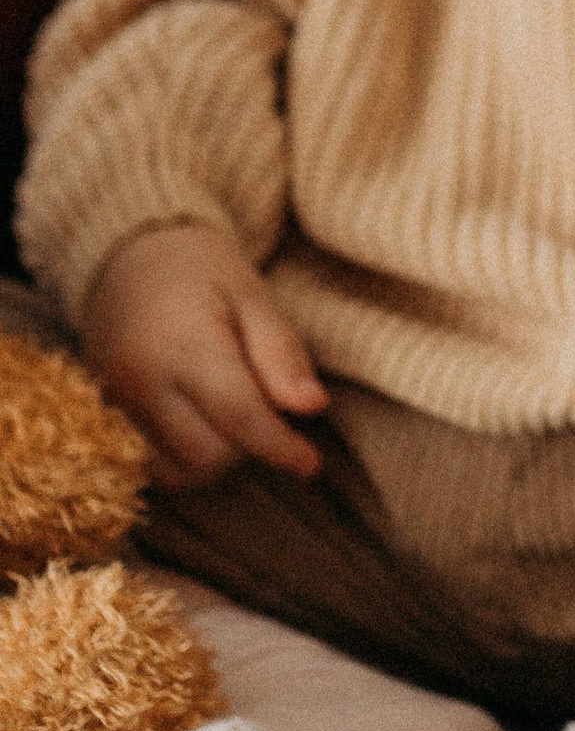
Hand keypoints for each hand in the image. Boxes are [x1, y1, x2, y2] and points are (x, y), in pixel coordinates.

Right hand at [84, 223, 327, 485]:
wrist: (128, 261)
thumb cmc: (203, 274)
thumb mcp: (253, 296)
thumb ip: (281, 352)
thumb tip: (312, 406)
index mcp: (184, 344)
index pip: (239, 417)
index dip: (280, 447)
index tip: (310, 462)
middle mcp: (141, 381)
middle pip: (208, 454)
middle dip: (249, 446)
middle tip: (266, 408)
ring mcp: (117, 403)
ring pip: (179, 469)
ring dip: (219, 457)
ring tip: (233, 411)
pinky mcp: (107, 417)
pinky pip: (153, 465)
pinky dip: (185, 459)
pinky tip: (203, 425)